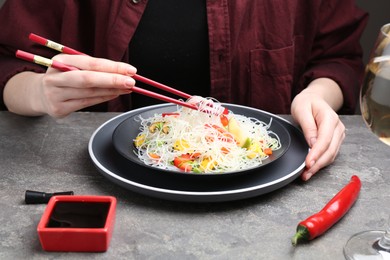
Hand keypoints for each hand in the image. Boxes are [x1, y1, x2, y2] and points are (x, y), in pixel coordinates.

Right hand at [5, 54, 136, 117]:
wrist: (40, 94)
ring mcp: (56, 94)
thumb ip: (94, 68)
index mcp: (60, 61)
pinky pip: (87, 103)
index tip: (130, 70)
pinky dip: (103, 98)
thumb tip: (122, 72)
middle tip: (131, 82)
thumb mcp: (73, 66)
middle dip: (112, 80)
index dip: (112, 67)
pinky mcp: (59, 108)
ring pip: (90, 93)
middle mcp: (56, 77)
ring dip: (112, 91)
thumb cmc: (64, 77)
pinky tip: (114, 94)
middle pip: (88, 79)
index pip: (91, 64)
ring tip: (127, 88)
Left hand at [291, 88, 345, 180]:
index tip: (308, 163)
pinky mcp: (335, 141)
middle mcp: (338, 128)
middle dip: (317, 164)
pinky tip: (311, 168)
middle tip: (305, 174)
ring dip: (319, 166)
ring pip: (331, 155)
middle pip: (330, 151)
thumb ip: (308, 126)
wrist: (313, 99)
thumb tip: (312, 143)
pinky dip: (321, 163)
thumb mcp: (301, 110)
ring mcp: (338, 135)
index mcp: (330, 118)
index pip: (325, 140)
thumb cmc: (306, 103)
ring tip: (306, 174)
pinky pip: (329, 154)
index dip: (317, 154)